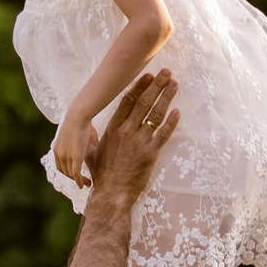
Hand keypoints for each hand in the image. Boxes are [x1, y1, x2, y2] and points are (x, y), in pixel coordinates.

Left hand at [50, 117, 99, 188]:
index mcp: (57, 149)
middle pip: (65, 172)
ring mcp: (66, 156)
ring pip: (71, 174)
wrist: (78, 116)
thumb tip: (87, 146)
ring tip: (87, 183)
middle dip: (74, 178)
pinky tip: (84, 185)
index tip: (76, 175)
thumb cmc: (80, 122)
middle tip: (83, 182)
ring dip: (79, 181)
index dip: (68, 173)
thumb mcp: (76, 135)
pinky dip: (79, 181)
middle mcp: (59, 154)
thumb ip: (78, 144)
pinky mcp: (75, 157)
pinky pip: (76, 174)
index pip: (60, 166)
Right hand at [89, 72, 179, 202]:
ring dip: (166, 97)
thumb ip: (93, 140)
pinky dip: (171, 122)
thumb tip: (88, 132)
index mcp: (113, 128)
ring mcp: (139, 141)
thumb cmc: (102, 175)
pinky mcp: (151, 153)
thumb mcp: (91, 154)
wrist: (111, 194)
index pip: (127, 101)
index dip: (139, 86)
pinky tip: (178, 111)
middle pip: (143, 102)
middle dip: (156, 85)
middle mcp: (126, 131)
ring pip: (155, 114)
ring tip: (174, 84)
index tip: (147, 75)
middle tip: (166, 72)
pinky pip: (163, 134)